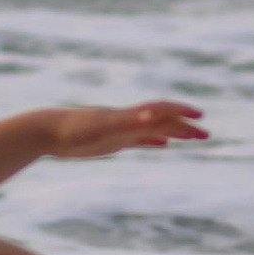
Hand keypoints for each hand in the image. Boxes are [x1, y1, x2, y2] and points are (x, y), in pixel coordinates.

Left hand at [44, 101, 209, 159]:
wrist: (47, 131)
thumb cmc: (74, 129)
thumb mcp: (104, 127)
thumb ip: (129, 122)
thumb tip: (153, 116)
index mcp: (128, 116)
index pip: (161, 110)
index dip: (181, 112)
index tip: (201, 117)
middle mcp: (128, 120)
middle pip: (162, 120)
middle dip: (184, 126)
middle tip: (206, 135)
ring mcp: (120, 129)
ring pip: (154, 129)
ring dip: (173, 131)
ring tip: (193, 137)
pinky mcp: (111, 139)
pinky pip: (138, 139)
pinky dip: (153, 140)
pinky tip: (162, 144)